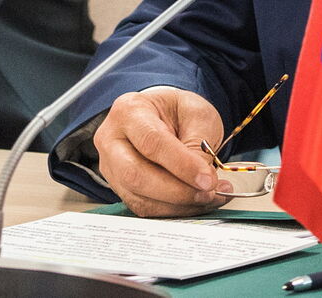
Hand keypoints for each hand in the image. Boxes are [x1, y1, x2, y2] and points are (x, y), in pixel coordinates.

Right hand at [94, 87, 230, 216]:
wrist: (161, 118)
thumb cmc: (176, 112)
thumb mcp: (195, 112)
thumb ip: (199, 142)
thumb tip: (203, 180)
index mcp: (129, 111)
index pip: (151, 142)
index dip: (181, 165)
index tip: (208, 179)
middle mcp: (111, 140)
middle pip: (136, 175)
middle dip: (177, 191)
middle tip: (209, 191)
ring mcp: (111, 167)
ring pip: (139, 197)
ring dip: (179, 204)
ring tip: (210, 197)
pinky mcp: (120, 189)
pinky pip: (144, 208)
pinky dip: (174, 210)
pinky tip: (196, 202)